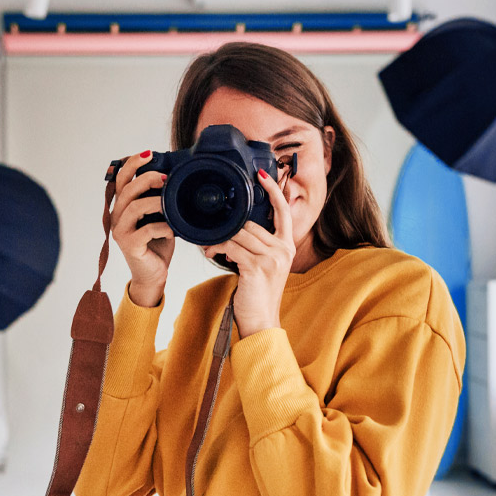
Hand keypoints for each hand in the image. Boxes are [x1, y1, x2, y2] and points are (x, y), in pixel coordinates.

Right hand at [109, 151, 172, 306]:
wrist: (153, 274)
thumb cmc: (157, 244)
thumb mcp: (159, 217)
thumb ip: (159, 199)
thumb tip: (174, 178)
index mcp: (123, 206)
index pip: (121, 179)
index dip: (132, 164)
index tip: (149, 153)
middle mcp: (117, 216)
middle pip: (126, 189)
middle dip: (146, 178)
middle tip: (165, 178)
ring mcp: (121, 231)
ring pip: (135, 207)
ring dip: (156, 201)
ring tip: (170, 202)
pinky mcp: (129, 245)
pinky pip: (145, 230)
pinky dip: (162, 227)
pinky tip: (172, 229)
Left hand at [202, 168, 294, 337]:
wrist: (261, 322)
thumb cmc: (257, 295)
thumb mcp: (264, 265)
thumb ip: (257, 245)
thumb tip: (235, 228)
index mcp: (287, 246)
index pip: (283, 210)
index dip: (273, 190)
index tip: (262, 173)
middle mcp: (283, 249)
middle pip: (251, 223)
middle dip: (229, 226)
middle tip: (212, 233)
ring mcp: (272, 258)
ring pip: (239, 233)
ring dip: (219, 238)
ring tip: (209, 246)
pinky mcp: (257, 267)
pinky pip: (231, 246)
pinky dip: (217, 247)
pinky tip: (212, 253)